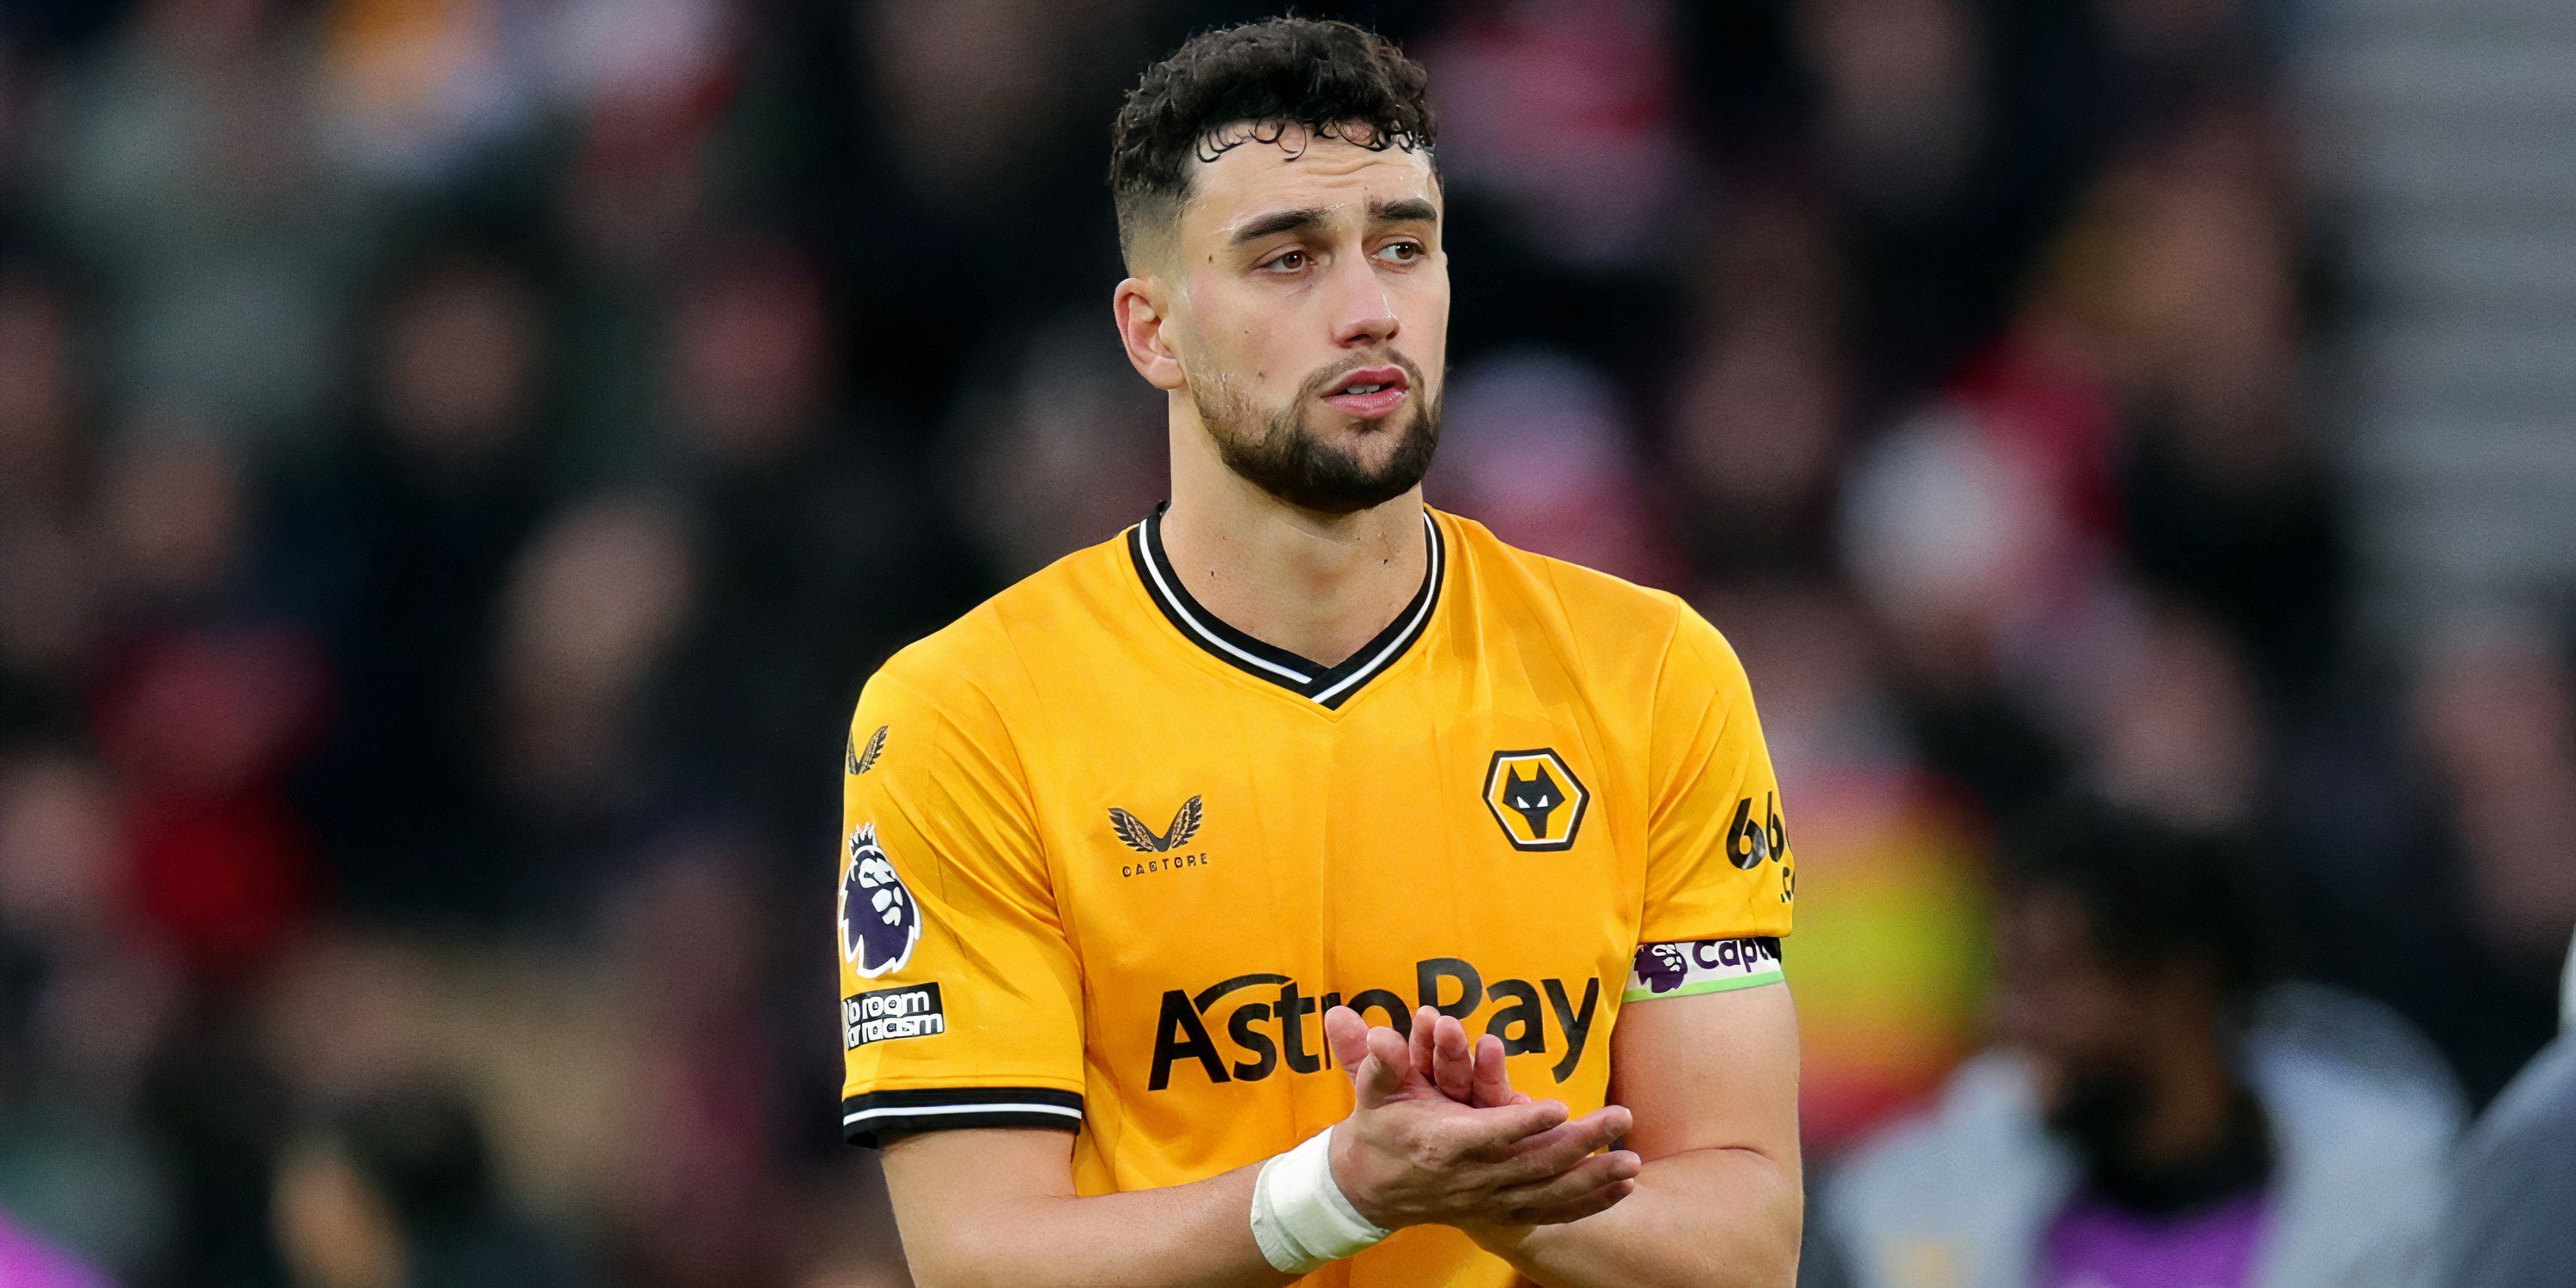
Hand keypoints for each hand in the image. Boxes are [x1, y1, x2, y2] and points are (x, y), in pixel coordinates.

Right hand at [1322, 1005, 1640, 1230]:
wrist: (1368, 1187)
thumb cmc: (1377, 1129)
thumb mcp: (1371, 1092)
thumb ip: (1376, 1061)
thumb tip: (1377, 1032)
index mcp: (1443, 1143)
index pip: (1490, 1134)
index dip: (1524, 1123)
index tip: (1560, 1105)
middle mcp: (1471, 1177)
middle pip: (1534, 1164)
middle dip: (1582, 1142)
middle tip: (1620, 1117)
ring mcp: (1489, 1200)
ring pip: (1550, 1193)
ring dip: (1594, 1178)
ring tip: (1634, 1160)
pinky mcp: (1500, 1212)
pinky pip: (1551, 1213)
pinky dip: (1587, 1204)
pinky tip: (1622, 1189)